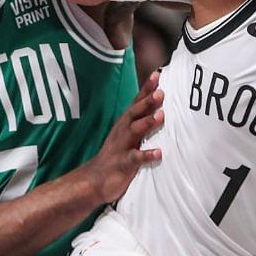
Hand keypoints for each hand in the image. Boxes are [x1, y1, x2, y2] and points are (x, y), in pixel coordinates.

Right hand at [76, 71, 163, 202]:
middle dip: (147, 102)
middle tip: (161, 92)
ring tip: (160, 116)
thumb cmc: (117, 155)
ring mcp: (122, 147)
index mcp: (125, 124)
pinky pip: (135, 159)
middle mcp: (123, 132)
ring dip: (147, 123)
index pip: (136, 103)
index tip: (157, 75)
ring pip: (134, 132)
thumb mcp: (128, 135)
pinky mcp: (123, 164)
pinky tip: (158, 153)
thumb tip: (161, 106)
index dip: (146, 89)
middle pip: (135, 113)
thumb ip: (141, 121)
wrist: (94, 180)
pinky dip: (146, 155)